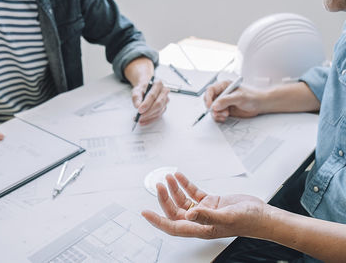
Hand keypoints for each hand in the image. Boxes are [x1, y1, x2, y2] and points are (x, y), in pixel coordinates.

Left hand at [132, 79, 169, 125]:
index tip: (139, 110)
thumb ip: (136, 97)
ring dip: (149, 117)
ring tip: (139, 119)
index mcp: (158, 84)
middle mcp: (164, 92)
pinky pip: (158, 116)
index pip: (153, 95)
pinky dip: (150, 120)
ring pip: (159, 111)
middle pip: (158, 104)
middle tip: (139, 117)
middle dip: (148, 112)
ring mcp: (165, 100)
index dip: (146, 104)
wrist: (147, 87)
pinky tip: (143, 121)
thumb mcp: (137, 90)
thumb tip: (137, 106)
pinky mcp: (164, 107)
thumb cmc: (143, 88)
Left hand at [142, 173, 267, 238]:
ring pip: (182, 200)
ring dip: (174, 189)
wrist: (261, 214)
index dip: (158, 221)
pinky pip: (193, 193)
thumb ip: (206, 216)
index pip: (173, 226)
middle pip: (175, 210)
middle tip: (159, 184)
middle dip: (165, 198)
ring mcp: (204, 211)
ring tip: (168, 177)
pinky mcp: (211, 202)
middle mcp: (199, 221)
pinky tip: (180, 176)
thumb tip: (187, 215)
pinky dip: (185, 184)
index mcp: (200, 229)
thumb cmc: (248, 221)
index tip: (145, 213)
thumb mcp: (226, 218)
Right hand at [204, 81, 262, 121]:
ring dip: (217, 114)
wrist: (260, 104)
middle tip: (219, 112)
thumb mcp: (240, 97)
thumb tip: (215, 105)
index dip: (208, 98)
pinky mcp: (224, 110)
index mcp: (223, 86)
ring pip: (212, 109)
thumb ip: (226, 100)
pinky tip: (225, 117)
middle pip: (209, 101)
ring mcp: (222, 103)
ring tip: (226, 114)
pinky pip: (216, 115)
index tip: (211, 106)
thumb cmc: (252, 96)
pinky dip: (219, 117)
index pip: (210, 90)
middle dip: (213, 108)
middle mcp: (222, 94)